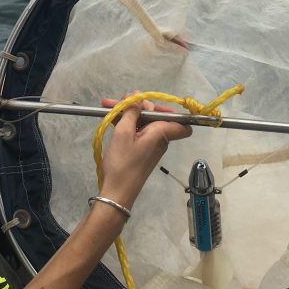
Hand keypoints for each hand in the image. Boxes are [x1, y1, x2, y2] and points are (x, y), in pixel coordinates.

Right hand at [98, 94, 191, 209]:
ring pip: (143, 122)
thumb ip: (131, 111)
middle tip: (118, 100)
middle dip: (137, 105)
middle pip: (155, 115)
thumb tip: (138, 95)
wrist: (116, 193)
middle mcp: (160, 138)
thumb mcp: (123, 132)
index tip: (152, 104)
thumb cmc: (122, 162)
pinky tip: (110, 118)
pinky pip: (138, 131)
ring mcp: (151, 145)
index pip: (182, 122)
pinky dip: (126, 124)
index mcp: (161, 132)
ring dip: (127, 113)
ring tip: (106, 104)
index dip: (171, 111)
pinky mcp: (142, 151)